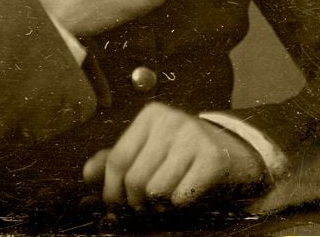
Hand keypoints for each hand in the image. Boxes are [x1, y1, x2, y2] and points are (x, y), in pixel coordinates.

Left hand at [83, 103, 264, 207]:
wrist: (232, 151)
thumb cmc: (182, 153)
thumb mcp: (149, 149)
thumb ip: (116, 159)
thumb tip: (87, 174)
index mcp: (150, 116)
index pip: (117, 159)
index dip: (112, 190)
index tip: (117, 203)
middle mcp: (170, 120)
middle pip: (135, 178)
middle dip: (137, 201)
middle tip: (146, 204)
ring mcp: (193, 136)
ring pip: (157, 191)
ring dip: (159, 205)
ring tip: (166, 197)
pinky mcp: (213, 157)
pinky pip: (182, 196)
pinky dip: (181, 203)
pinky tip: (186, 193)